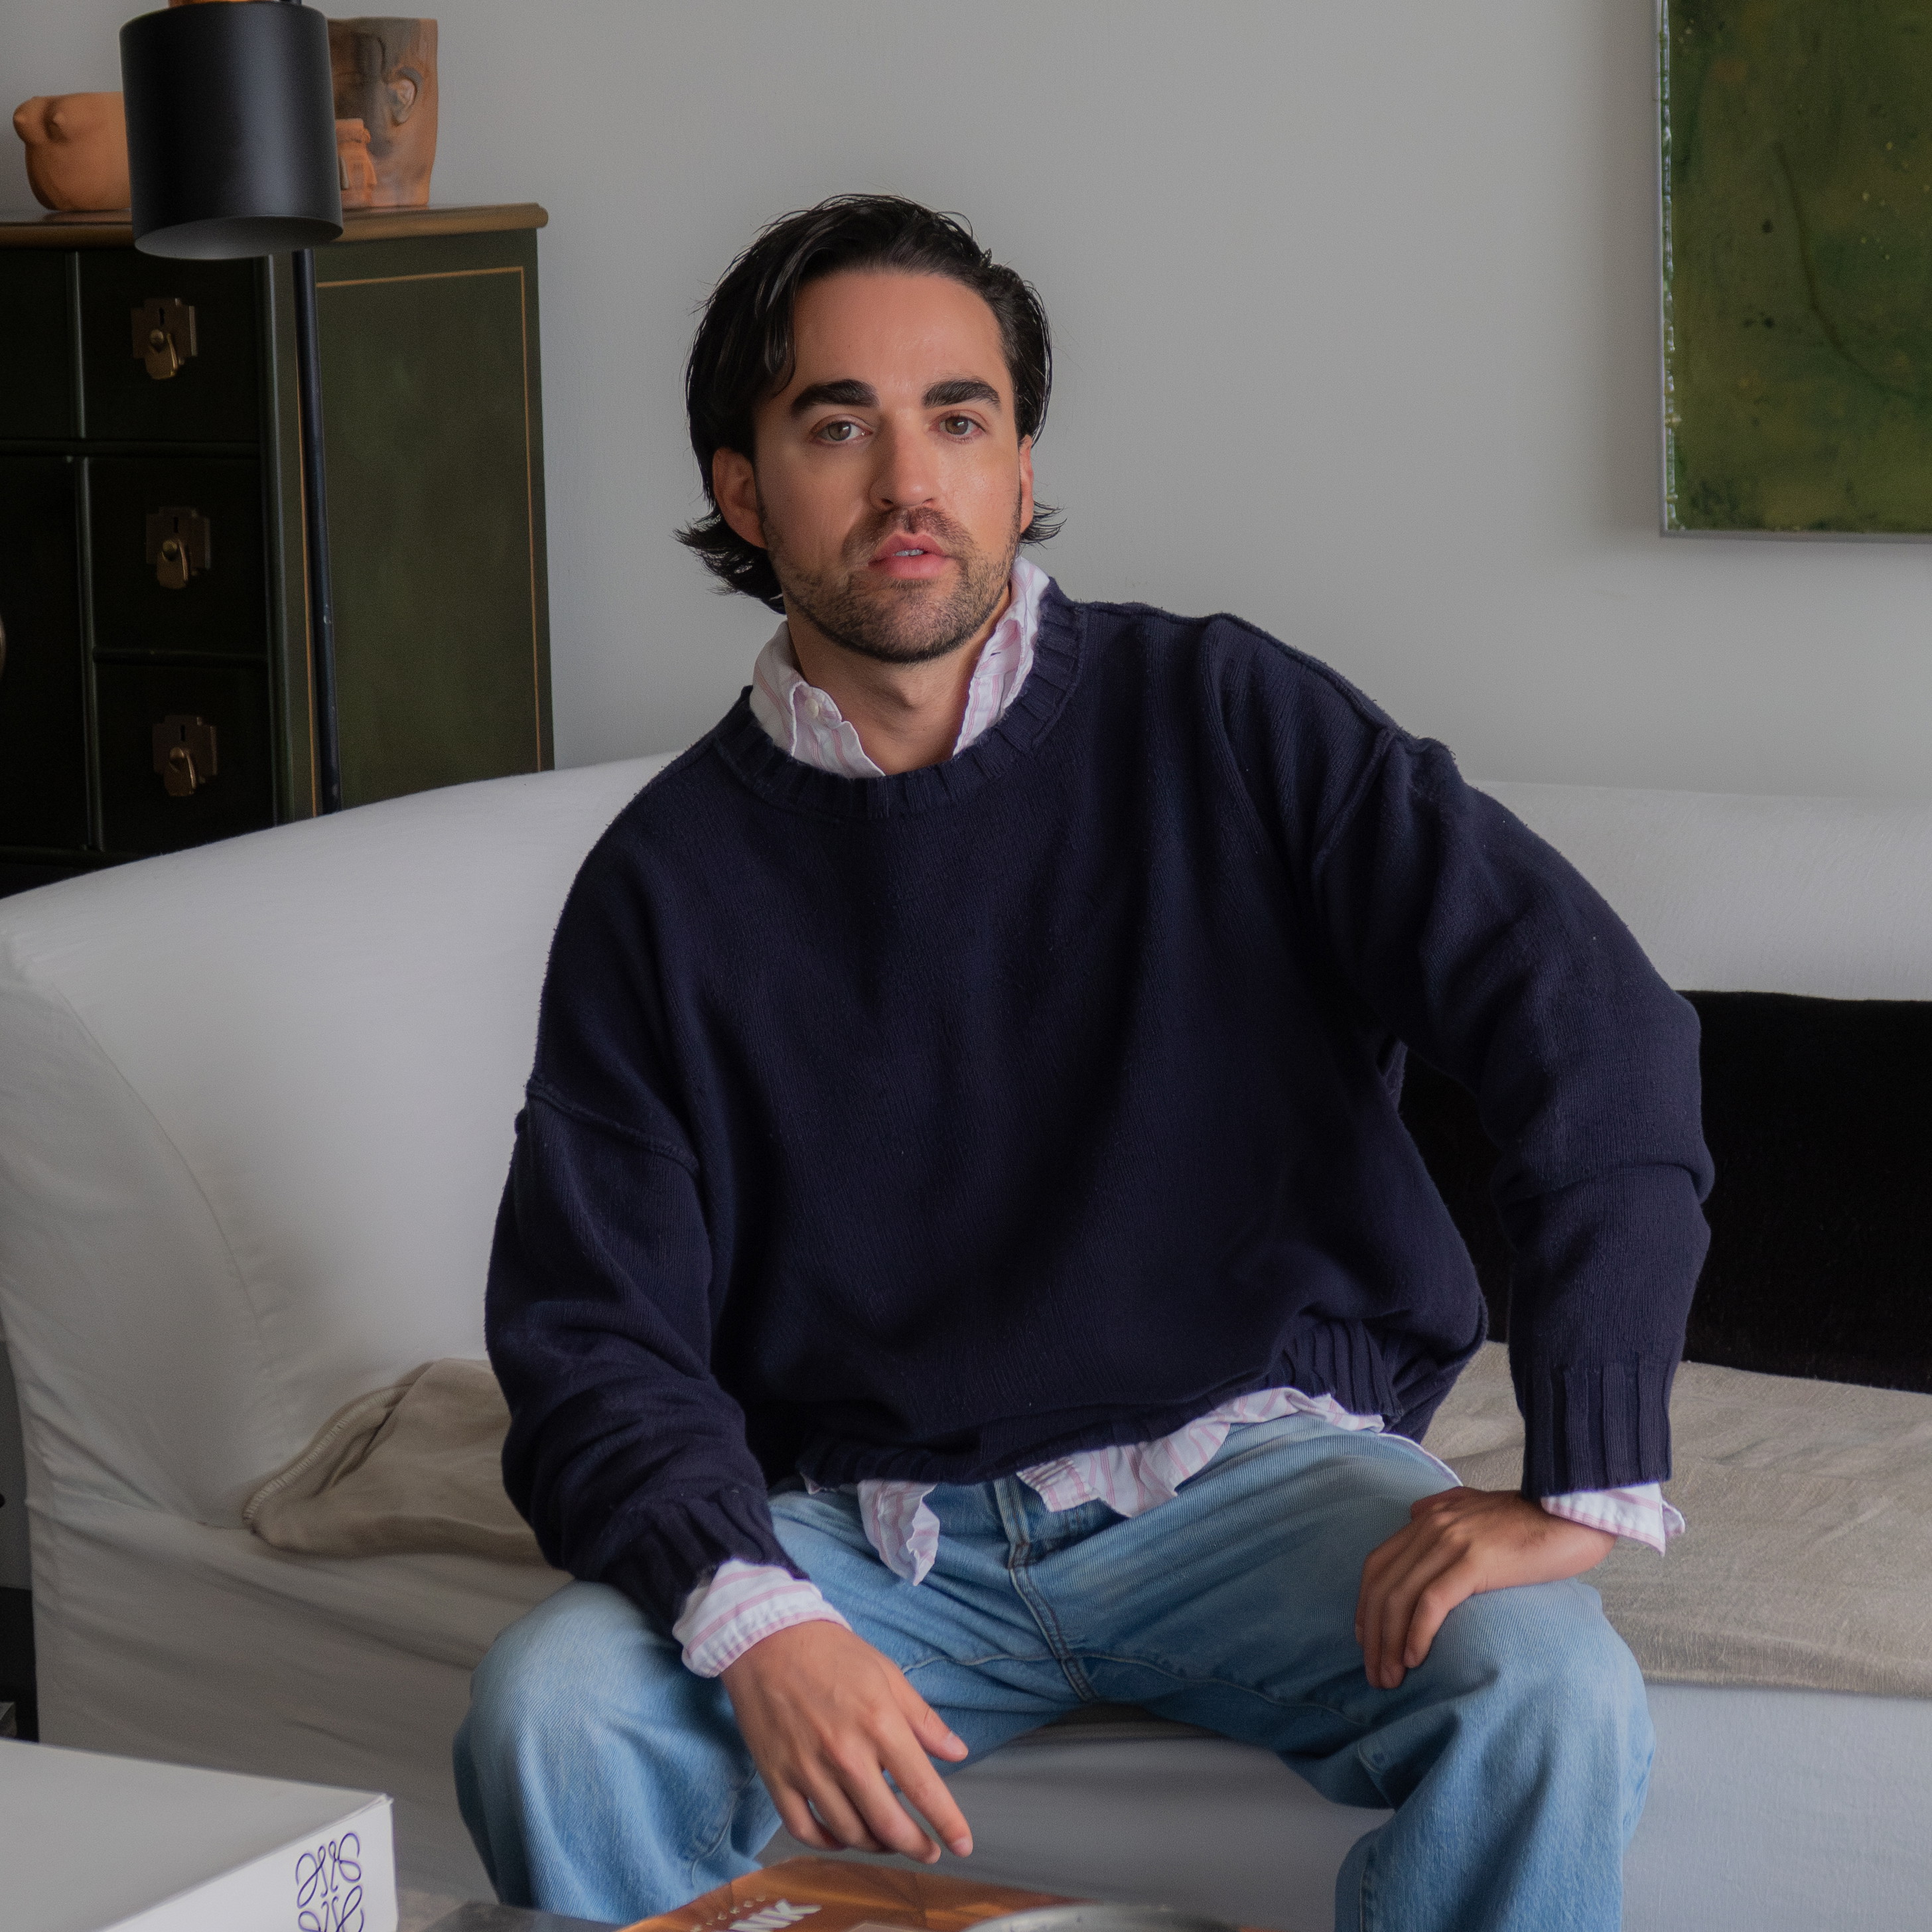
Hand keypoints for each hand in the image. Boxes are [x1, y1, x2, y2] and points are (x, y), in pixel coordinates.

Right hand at [720, 1621, 972, 1862]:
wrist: (767, 1640)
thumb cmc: (831, 1653)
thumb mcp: (887, 1674)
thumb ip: (923, 1719)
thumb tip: (957, 1752)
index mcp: (879, 1723)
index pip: (923, 1787)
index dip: (948, 1823)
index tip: (962, 1844)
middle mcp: (845, 1753)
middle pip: (888, 1823)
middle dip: (915, 1846)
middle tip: (928, 1851)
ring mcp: (808, 1769)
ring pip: (848, 1833)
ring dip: (875, 1845)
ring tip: (889, 1839)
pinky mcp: (777, 1778)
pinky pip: (804, 1829)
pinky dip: (828, 1843)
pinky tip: (842, 1837)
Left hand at [1355, 1487, 1614, 1690]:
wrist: (1573, 1509)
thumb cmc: (1533, 1518)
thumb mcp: (1478, 1504)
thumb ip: (1444, 1507)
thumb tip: (1415, 1514)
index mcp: (1429, 1517)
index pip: (1377, 1565)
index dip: (1365, 1605)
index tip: (1365, 1640)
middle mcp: (1432, 1526)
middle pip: (1382, 1586)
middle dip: (1372, 1634)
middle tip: (1375, 1673)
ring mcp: (1452, 1542)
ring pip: (1401, 1597)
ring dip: (1389, 1642)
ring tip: (1390, 1677)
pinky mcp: (1475, 1561)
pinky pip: (1432, 1601)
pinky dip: (1416, 1632)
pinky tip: (1414, 1657)